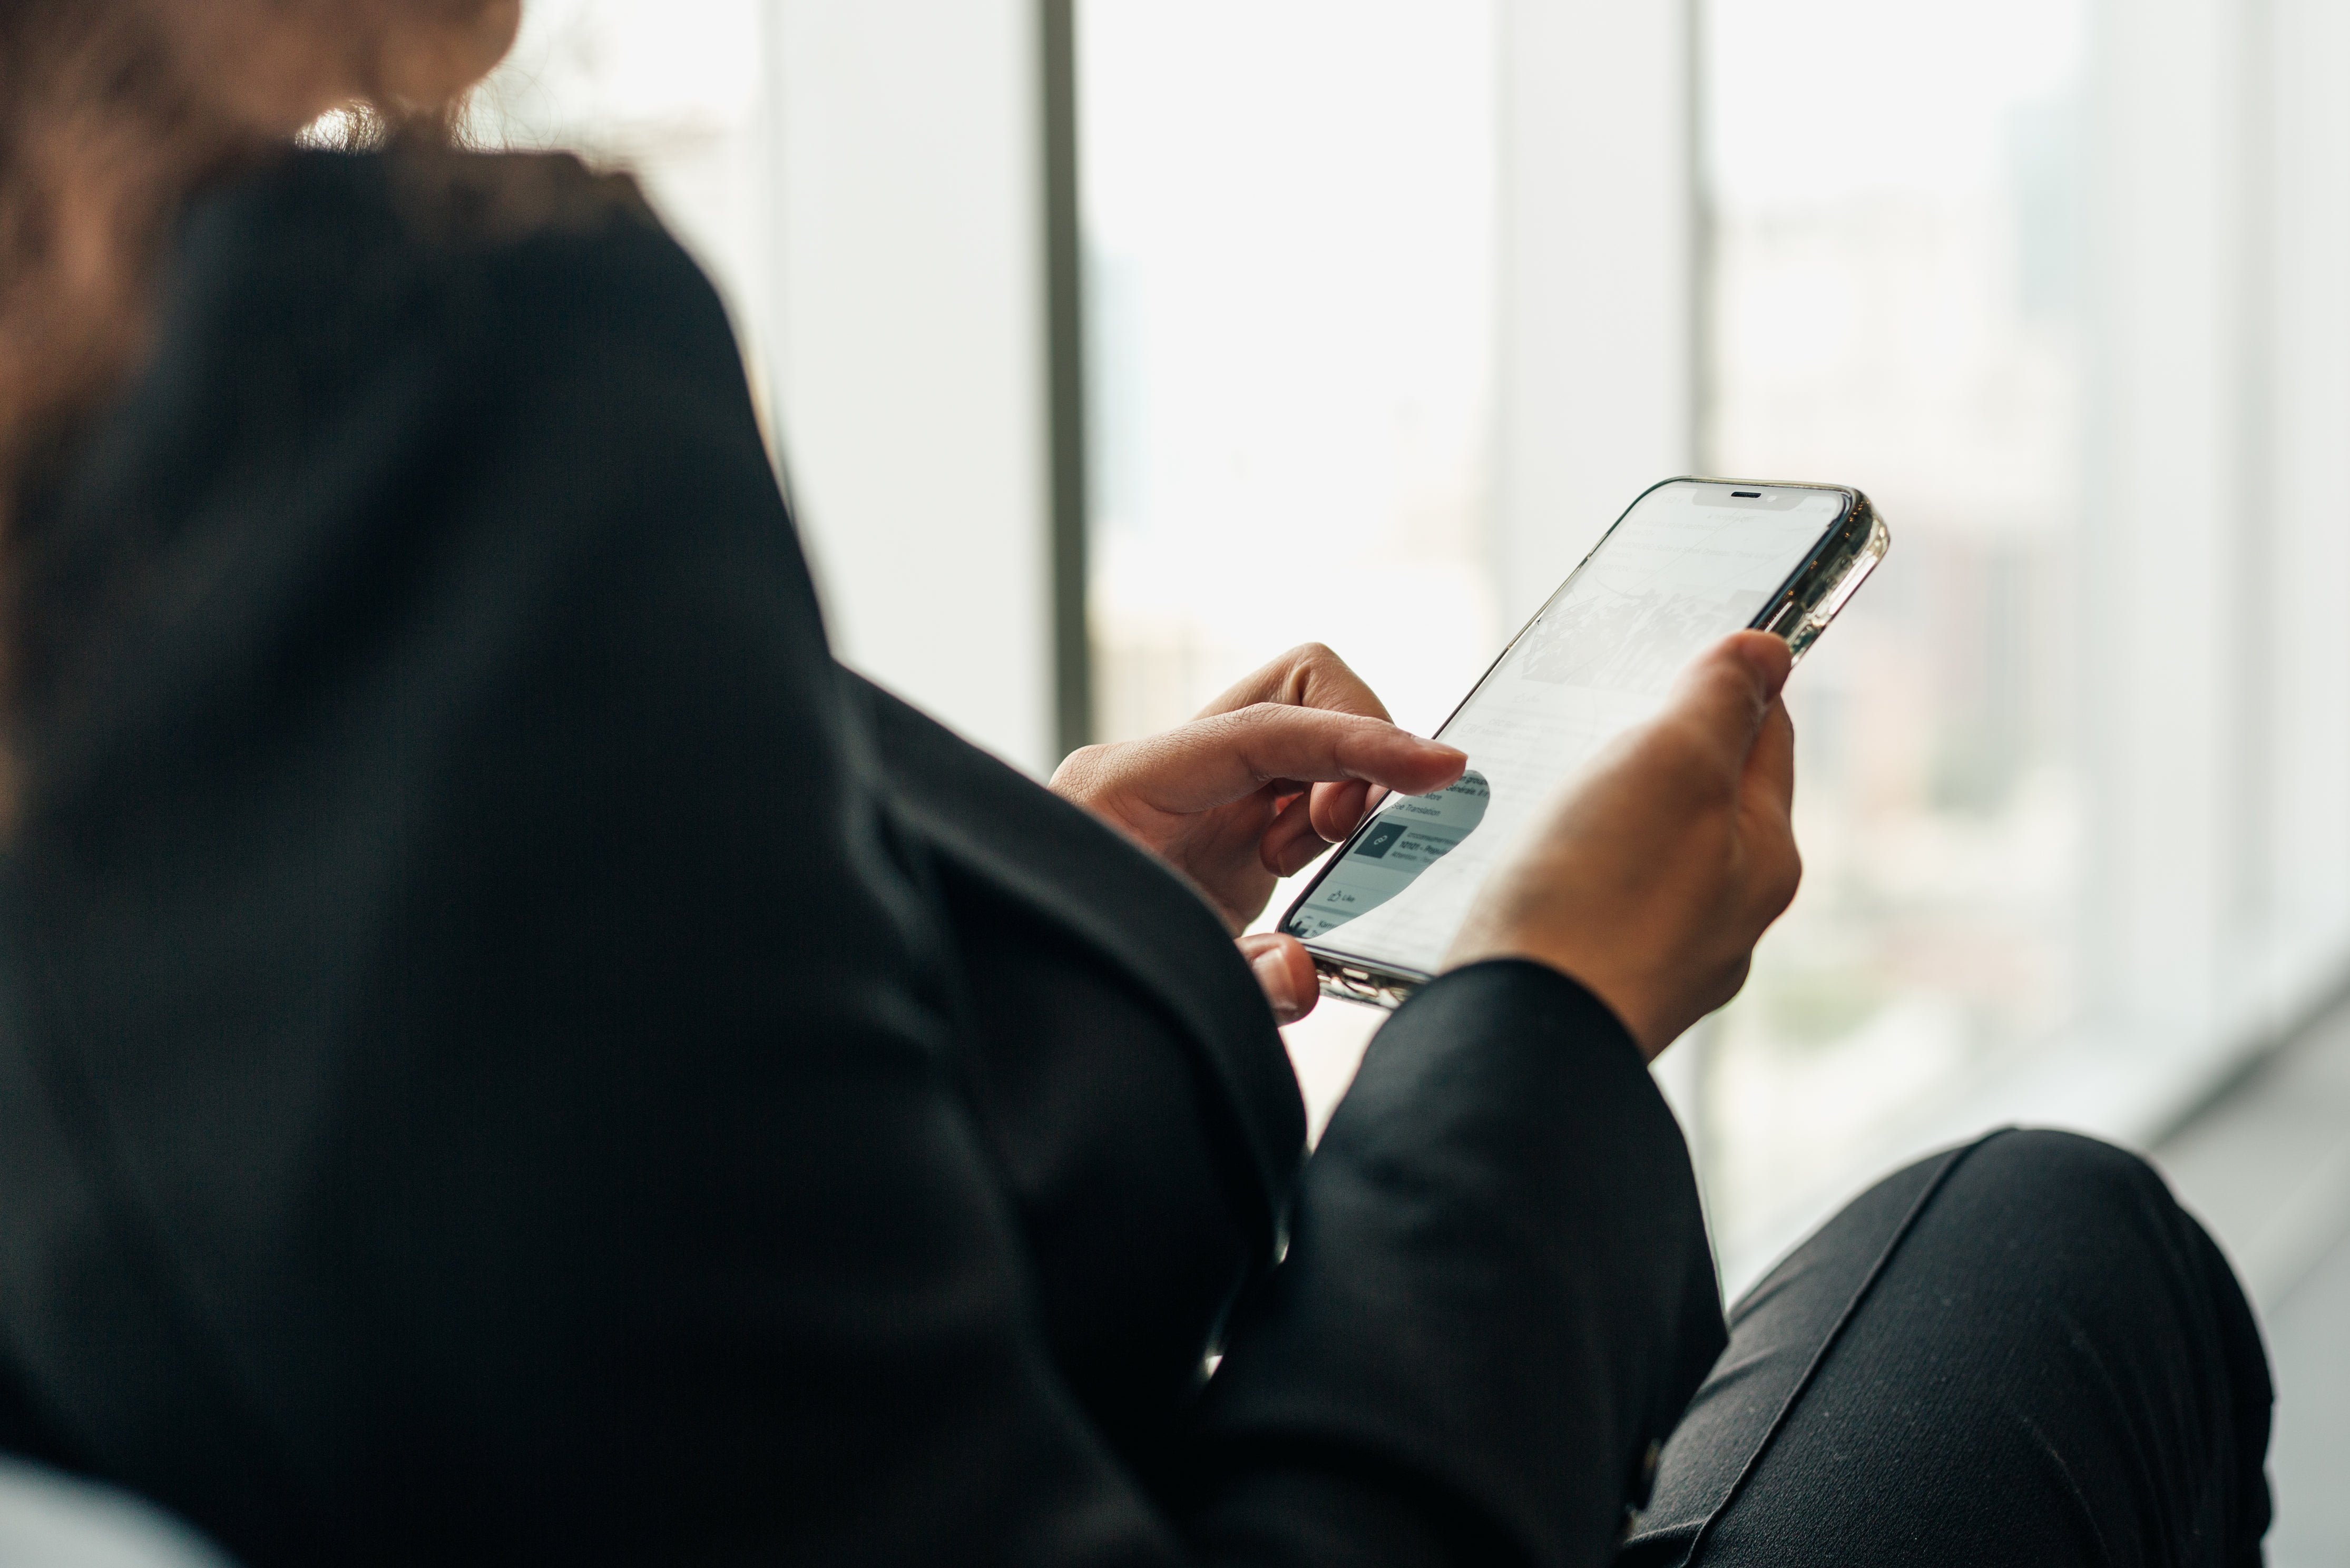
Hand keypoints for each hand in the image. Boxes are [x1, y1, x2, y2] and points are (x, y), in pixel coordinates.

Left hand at [1051, 643, 1464, 995]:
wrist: (1022, 1001)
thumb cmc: (1070, 977)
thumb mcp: (1156, 985)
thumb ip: (1238, 983)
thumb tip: (1301, 973)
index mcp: (1127, 786)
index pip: (1266, 727)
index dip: (1360, 740)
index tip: (1441, 766)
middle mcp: (1165, 772)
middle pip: (1293, 691)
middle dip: (1350, 749)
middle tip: (1330, 838)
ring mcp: (1196, 793)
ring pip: (1306, 732)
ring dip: (1339, 790)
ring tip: (1301, 864)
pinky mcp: (1222, 827)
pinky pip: (1302, 786)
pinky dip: (1327, 822)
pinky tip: (1298, 872)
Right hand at [1446, 632, 1801, 1060]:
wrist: (1514, 1039)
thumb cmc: (1599, 896)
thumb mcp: (1673, 762)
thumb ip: (1719, 700)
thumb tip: (1769, 650)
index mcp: (1766, 860)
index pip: (1766, 739)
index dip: (1731, 683)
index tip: (1685, 647)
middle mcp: (1725, 921)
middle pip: (1706, 806)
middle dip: (1661, 755)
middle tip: (1601, 713)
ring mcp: (1657, 963)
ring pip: (1644, 862)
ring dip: (1607, 820)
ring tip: (1552, 789)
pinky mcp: (1591, 991)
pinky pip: (1590, 909)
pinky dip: (1567, 876)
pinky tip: (1525, 869)